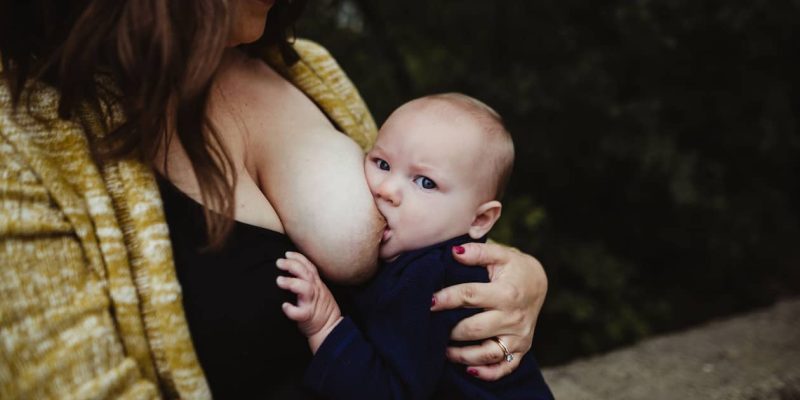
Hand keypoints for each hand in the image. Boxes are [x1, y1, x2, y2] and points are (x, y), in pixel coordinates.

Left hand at [276, 251, 342, 352]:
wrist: (330, 328)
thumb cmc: (321, 308)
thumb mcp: (319, 290)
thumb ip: (309, 280)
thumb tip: (294, 269)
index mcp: (317, 284)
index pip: (309, 267)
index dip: (299, 258)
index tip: (287, 254)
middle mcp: (316, 290)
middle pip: (306, 273)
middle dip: (292, 265)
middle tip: (279, 262)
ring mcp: (312, 303)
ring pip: (305, 289)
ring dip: (292, 283)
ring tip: (279, 280)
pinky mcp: (308, 316)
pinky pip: (300, 313)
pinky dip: (292, 309)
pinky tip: (284, 306)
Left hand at [430, 242, 546, 380]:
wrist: (539, 284)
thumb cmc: (515, 268)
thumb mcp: (501, 254)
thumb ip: (478, 251)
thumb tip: (454, 251)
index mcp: (507, 293)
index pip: (470, 296)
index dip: (447, 299)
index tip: (429, 301)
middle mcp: (514, 317)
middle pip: (475, 329)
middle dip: (449, 330)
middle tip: (431, 326)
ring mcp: (518, 336)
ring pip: (487, 353)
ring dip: (462, 355)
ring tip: (443, 350)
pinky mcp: (521, 349)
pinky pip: (504, 368)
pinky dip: (487, 373)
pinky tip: (468, 369)